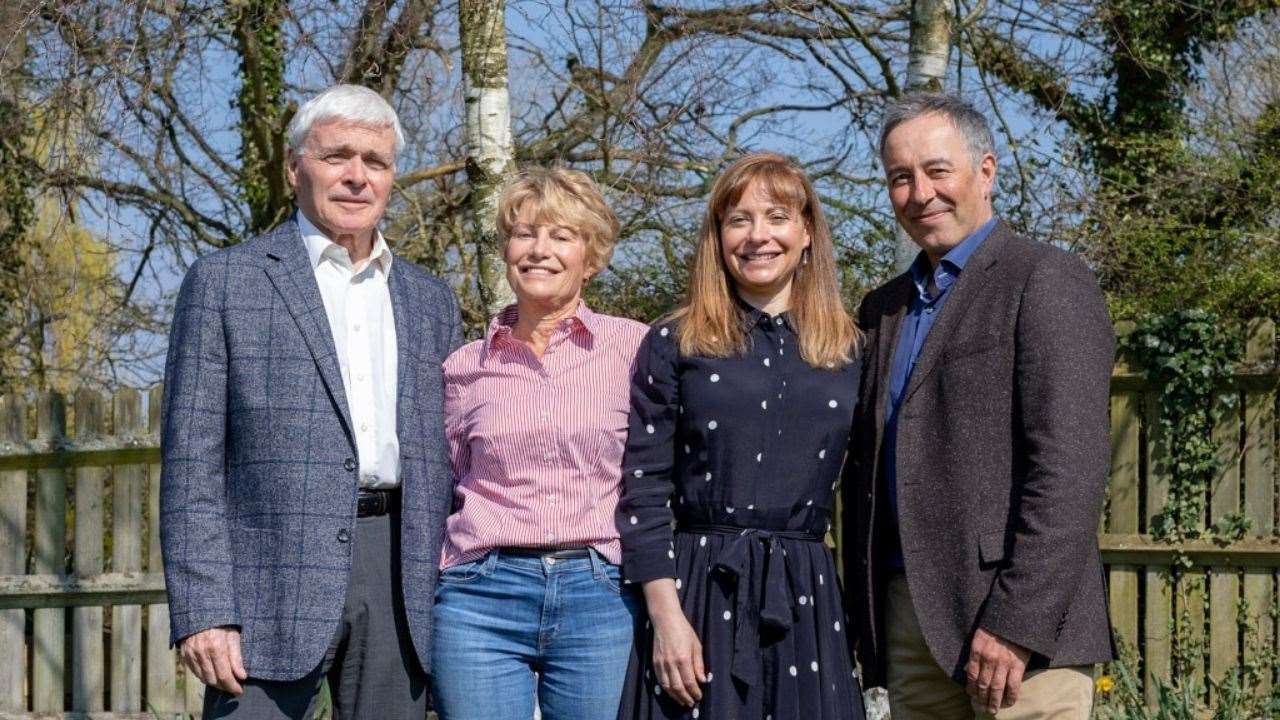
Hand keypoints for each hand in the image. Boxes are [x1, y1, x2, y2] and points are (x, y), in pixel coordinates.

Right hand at [179, 626, 246, 695]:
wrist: (200, 610)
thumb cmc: (221, 621)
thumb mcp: (234, 635)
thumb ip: (237, 656)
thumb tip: (242, 676)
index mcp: (216, 647)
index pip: (225, 676)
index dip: (232, 686)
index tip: (239, 691)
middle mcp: (201, 652)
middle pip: (213, 680)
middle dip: (225, 687)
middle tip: (234, 687)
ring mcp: (191, 654)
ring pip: (203, 678)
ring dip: (215, 683)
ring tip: (225, 682)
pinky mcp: (185, 654)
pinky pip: (195, 672)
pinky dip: (205, 676)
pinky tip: (213, 674)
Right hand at [643, 579, 704, 707]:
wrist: (665, 620)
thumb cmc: (683, 630)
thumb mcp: (696, 645)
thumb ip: (699, 664)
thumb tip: (702, 680)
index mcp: (683, 658)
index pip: (689, 682)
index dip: (695, 692)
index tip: (699, 696)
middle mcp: (671, 663)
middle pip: (678, 687)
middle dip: (685, 697)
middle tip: (691, 703)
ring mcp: (661, 663)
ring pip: (667, 687)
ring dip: (675, 697)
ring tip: (682, 701)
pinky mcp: (654, 662)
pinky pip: (660, 680)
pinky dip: (666, 689)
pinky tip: (672, 692)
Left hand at [965, 628, 1030, 713]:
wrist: (1016, 616)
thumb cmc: (996, 626)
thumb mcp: (979, 636)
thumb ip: (974, 653)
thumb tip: (967, 670)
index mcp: (977, 650)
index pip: (971, 674)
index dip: (970, 688)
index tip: (971, 696)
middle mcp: (988, 658)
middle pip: (983, 684)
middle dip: (981, 698)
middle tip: (982, 708)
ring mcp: (1004, 663)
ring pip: (996, 688)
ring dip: (993, 701)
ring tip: (992, 710)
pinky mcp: (1018, 665)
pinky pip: (1013, 685)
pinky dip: (1011, 697)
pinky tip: (1008, 703)